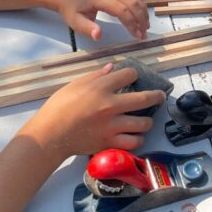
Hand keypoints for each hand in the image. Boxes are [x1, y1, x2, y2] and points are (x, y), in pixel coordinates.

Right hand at [23, 64, 163, 160]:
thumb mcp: (75, 84)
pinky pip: (133, 142)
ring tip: (146, 120)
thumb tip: (111, 68)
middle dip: (156, 96)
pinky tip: (136, 136)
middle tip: (161, 96)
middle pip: (144, 98)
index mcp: (101, 88)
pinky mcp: (110, 143)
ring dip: (147, 121)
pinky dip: (138, 139)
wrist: (51, 134)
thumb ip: (96, 76)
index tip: (132, 76)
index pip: (129, 75)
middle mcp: (111, 105)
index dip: (132, 74)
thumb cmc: (59, 106)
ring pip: (143, 123)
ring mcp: (112, 126)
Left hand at [58, 0, 149, 40]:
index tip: (137, 36)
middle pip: (133, 2)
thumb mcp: (74, 21)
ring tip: (145, 26)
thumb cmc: (71, 8)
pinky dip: (140, 2)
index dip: (132, 24)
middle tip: (143, 34)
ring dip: (143, 11)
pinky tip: (141, 13)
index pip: (122, 10)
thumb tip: (99, 36)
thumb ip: (87, 28)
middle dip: (141, 19)